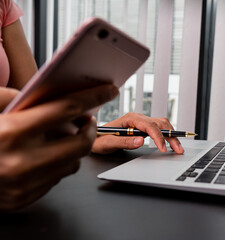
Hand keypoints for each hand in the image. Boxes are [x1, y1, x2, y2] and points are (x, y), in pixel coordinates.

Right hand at [0, 84, 117, 210]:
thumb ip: (16, 98)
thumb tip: (51, 96)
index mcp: (10, 132)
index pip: (66, 109)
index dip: (93, 97)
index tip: (108, 90)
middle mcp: (21, 161)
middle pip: (80, 142)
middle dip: (89, 128)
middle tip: (87, 119)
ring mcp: (24, 184)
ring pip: (73, 163)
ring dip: (74, 148)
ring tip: (63, 137)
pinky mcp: (24, 199)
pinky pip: (57, 179)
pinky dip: (57, 164)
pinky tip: (45, 155)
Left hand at [91, 112, 184, 154]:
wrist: (94, 139)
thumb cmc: (98, 141)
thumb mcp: (108, 143)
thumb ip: (124, 142)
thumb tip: (141, 141)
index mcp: (130, 119)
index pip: (150, 125)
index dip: (158, 137)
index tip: (163, 148)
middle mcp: (137, 118)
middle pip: (160, 123)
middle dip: (171, 136)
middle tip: (178, 149)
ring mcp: (141, 122)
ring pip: (162, 124)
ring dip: (171, 135)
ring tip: (178, 147)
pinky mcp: (143, 128)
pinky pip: (159, 128)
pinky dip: (167, 134)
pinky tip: (171, 142)